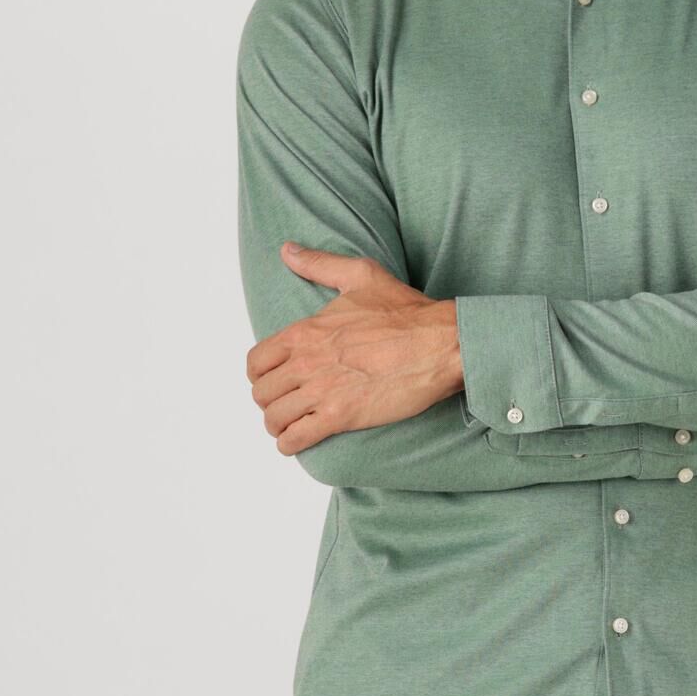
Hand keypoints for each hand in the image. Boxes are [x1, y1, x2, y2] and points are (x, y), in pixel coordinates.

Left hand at [247, 243, 463, 453]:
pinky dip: (290, 444)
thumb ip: (318, 264)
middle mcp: (305, 361)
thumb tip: (288, 250)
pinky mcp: (340, 417)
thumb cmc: (406, 312)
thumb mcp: (360, 275)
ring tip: (290, 427)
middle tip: (285, 405)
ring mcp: (321, 390)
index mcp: (304, 331)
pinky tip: (298, 442)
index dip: (260, 374)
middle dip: (269, 402)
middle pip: (261, 393)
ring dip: (278, 426)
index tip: (273, 380)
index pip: (256, 361)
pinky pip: (296, 438)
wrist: (439, 344)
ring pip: (274, 418)